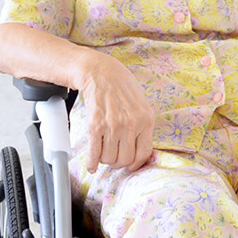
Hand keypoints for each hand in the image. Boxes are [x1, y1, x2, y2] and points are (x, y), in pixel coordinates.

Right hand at [78, 57, 154, 172]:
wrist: (101, 72)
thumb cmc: (122, 87)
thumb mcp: (142, 104)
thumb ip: (143, 125)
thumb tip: (140, 150)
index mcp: (146, 120)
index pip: (144, 154)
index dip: (135, 164)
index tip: (130, 165)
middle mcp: (131, 124)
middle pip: (125, 159)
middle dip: (119, 162)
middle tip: (114, 156)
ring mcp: (113, 126)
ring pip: (109, 159)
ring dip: (105, 159)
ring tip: (104, 150)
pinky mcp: (95, 125)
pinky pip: (94, 153)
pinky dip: (92, 163)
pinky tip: (92, 165)